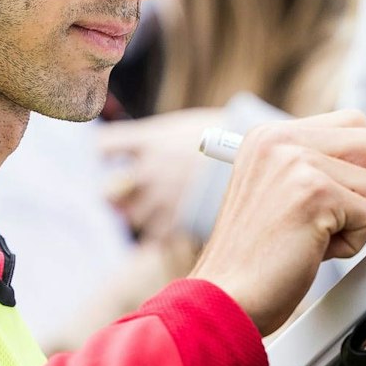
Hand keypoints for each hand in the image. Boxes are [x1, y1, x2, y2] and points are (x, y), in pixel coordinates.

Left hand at [95, 107, 222, 239]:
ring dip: (141, 215)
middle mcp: (149, 170)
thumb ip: (165, 140)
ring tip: (162, 210)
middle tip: (130, 193)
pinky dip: (163, 233)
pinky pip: (156, 237)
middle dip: (117, 194)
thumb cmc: (235, 139)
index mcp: (150, 140)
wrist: (264, 163)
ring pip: (132, 218)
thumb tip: (152, 147)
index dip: (103, 155)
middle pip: (108, 191)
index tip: (109, 158)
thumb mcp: (195, 127)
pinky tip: (178, 224)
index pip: (102, 148)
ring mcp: (161, 200)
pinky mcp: (177, 226)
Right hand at [190, 112, 365, 332]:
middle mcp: (280, 140)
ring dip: (364, 222)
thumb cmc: (253, 259)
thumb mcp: (281, 196)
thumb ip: (322, 172)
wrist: (224, 296)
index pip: (351, 124)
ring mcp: (297, 162)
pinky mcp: (314, 193)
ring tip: (322, 242)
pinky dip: (354, 243)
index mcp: (269, 136)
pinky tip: (317, 252)